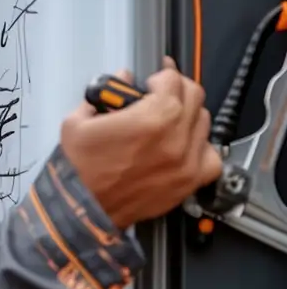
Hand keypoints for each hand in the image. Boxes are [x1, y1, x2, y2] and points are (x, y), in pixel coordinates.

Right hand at [58, 61, 222, 228]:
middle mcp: (177, 135)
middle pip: (194, 96)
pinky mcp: (187, 182)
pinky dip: (202, 150)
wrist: (78, 212)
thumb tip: (122, 80)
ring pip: (203, 122)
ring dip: (188, 118)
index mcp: (155, 115)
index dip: (160, 76)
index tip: (153, 80)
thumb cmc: (77, 173)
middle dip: (176, 92)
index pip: (173, 78)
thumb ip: (105, 95)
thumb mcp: (77, 124)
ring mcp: (186, 160)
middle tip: (160, 99)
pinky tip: (184, 150)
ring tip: (168, 126)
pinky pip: (212, 158)